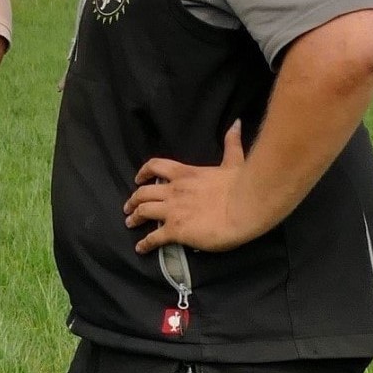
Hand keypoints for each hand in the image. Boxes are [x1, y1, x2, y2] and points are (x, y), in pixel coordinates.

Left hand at [123, 121, 256, 253]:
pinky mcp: (175, 230)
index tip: (138, 179)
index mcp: (184, 173)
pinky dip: (145, 243)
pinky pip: (154, 237)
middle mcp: (173, 190)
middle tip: (128, 207)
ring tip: (129, 222)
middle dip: (134, 199)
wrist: (244, 206)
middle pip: (143, 192)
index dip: (143, 172)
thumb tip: (236, 124)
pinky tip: (140, 248)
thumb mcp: (234, 161)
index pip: (156, 167)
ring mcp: (172, 210)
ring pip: (143, 211)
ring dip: (134, 217)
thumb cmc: (240, 184)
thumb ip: (231, 143)